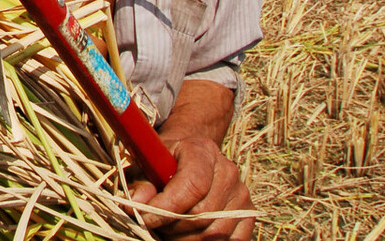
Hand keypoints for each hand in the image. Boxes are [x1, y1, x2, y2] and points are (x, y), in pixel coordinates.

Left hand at [130, 135, 253, 239]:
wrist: (192, 157)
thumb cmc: (165, 160)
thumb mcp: (148, 163)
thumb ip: (140, 181)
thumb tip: (136, 202)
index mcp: (203, 151)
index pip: (192, 185)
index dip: (166, 208)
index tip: (144, 218)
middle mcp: (228, 171)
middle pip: (201, 214)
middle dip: (171, 226)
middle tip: (153, 226)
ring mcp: (242, 194)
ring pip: (215, 233)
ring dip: (185, 239)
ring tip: (167, 231)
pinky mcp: (248, 214)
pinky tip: (186, 236)